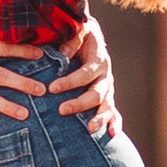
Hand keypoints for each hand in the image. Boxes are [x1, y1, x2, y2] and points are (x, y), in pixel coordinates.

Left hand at [50, 13, 117, 137]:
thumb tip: (62, 55)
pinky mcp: (108, 98)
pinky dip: (115, 123)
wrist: (92, 38)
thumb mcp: (77, 31)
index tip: (52, 88)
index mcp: (99, 59)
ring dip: (99, 118)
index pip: (85, 73)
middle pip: (96, 93)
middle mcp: (105, 76)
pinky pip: (114, 113)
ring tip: (89, 129)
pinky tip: (112, 135)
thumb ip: (72, 41)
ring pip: (107, 106)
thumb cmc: (80, 36)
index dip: (69, 81)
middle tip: (61, 110)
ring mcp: (108, 89)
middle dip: (79, 103)